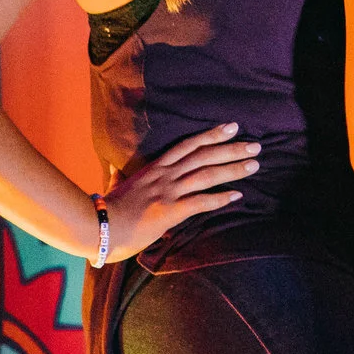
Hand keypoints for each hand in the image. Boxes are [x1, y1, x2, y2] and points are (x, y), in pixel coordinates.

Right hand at [98, 123, 259, 261]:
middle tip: (255, 145)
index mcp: (154, 169)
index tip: (232, 127)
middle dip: (231, 149)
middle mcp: (164, 176)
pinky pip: (200, 202)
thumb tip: (115, 169)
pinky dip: (220, 198)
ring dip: (233, 169)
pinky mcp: (169, 211)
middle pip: (203, 156)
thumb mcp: (118, 186)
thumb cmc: (107, 210)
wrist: (97, 226)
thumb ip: (123, 176)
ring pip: (206, 175)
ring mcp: (167, 192)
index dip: (211, 135)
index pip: (188, 145)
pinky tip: (237, 195)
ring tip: (255, 165)